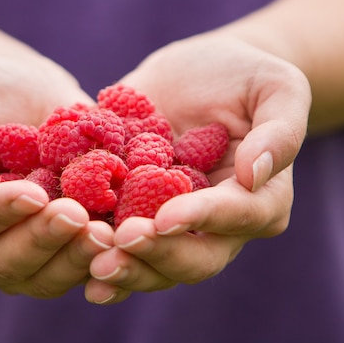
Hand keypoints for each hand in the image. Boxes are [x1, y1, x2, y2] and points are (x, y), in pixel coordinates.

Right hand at [0, 50, 113, 296]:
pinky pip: (78, 269)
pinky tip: (124, 241)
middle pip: (1, 263)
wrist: (15, 90)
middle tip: (77, 215)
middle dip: (40, 241)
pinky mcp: (59, 249)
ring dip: (75, 260)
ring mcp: (19, 255)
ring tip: (107, 232)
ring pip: (43, 277)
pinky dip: (102, 262)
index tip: (31, 193)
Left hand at [84, 35, 311, 303]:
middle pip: (193, 259)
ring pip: (152, 264)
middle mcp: (215, 226)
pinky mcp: (133, 213)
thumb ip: (279, 129)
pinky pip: (116, 242)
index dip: (200, 219)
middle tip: (119, 245)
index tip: (164, 217)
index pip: (234, 217)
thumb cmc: (245, 76)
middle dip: (156, 256)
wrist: (197, 74)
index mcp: (257, 201)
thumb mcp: (276, 87)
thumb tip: (252, 174)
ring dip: (123, 268)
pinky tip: (63, 251)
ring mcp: (171, 224)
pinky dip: (91, 253)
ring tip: (90, 264)